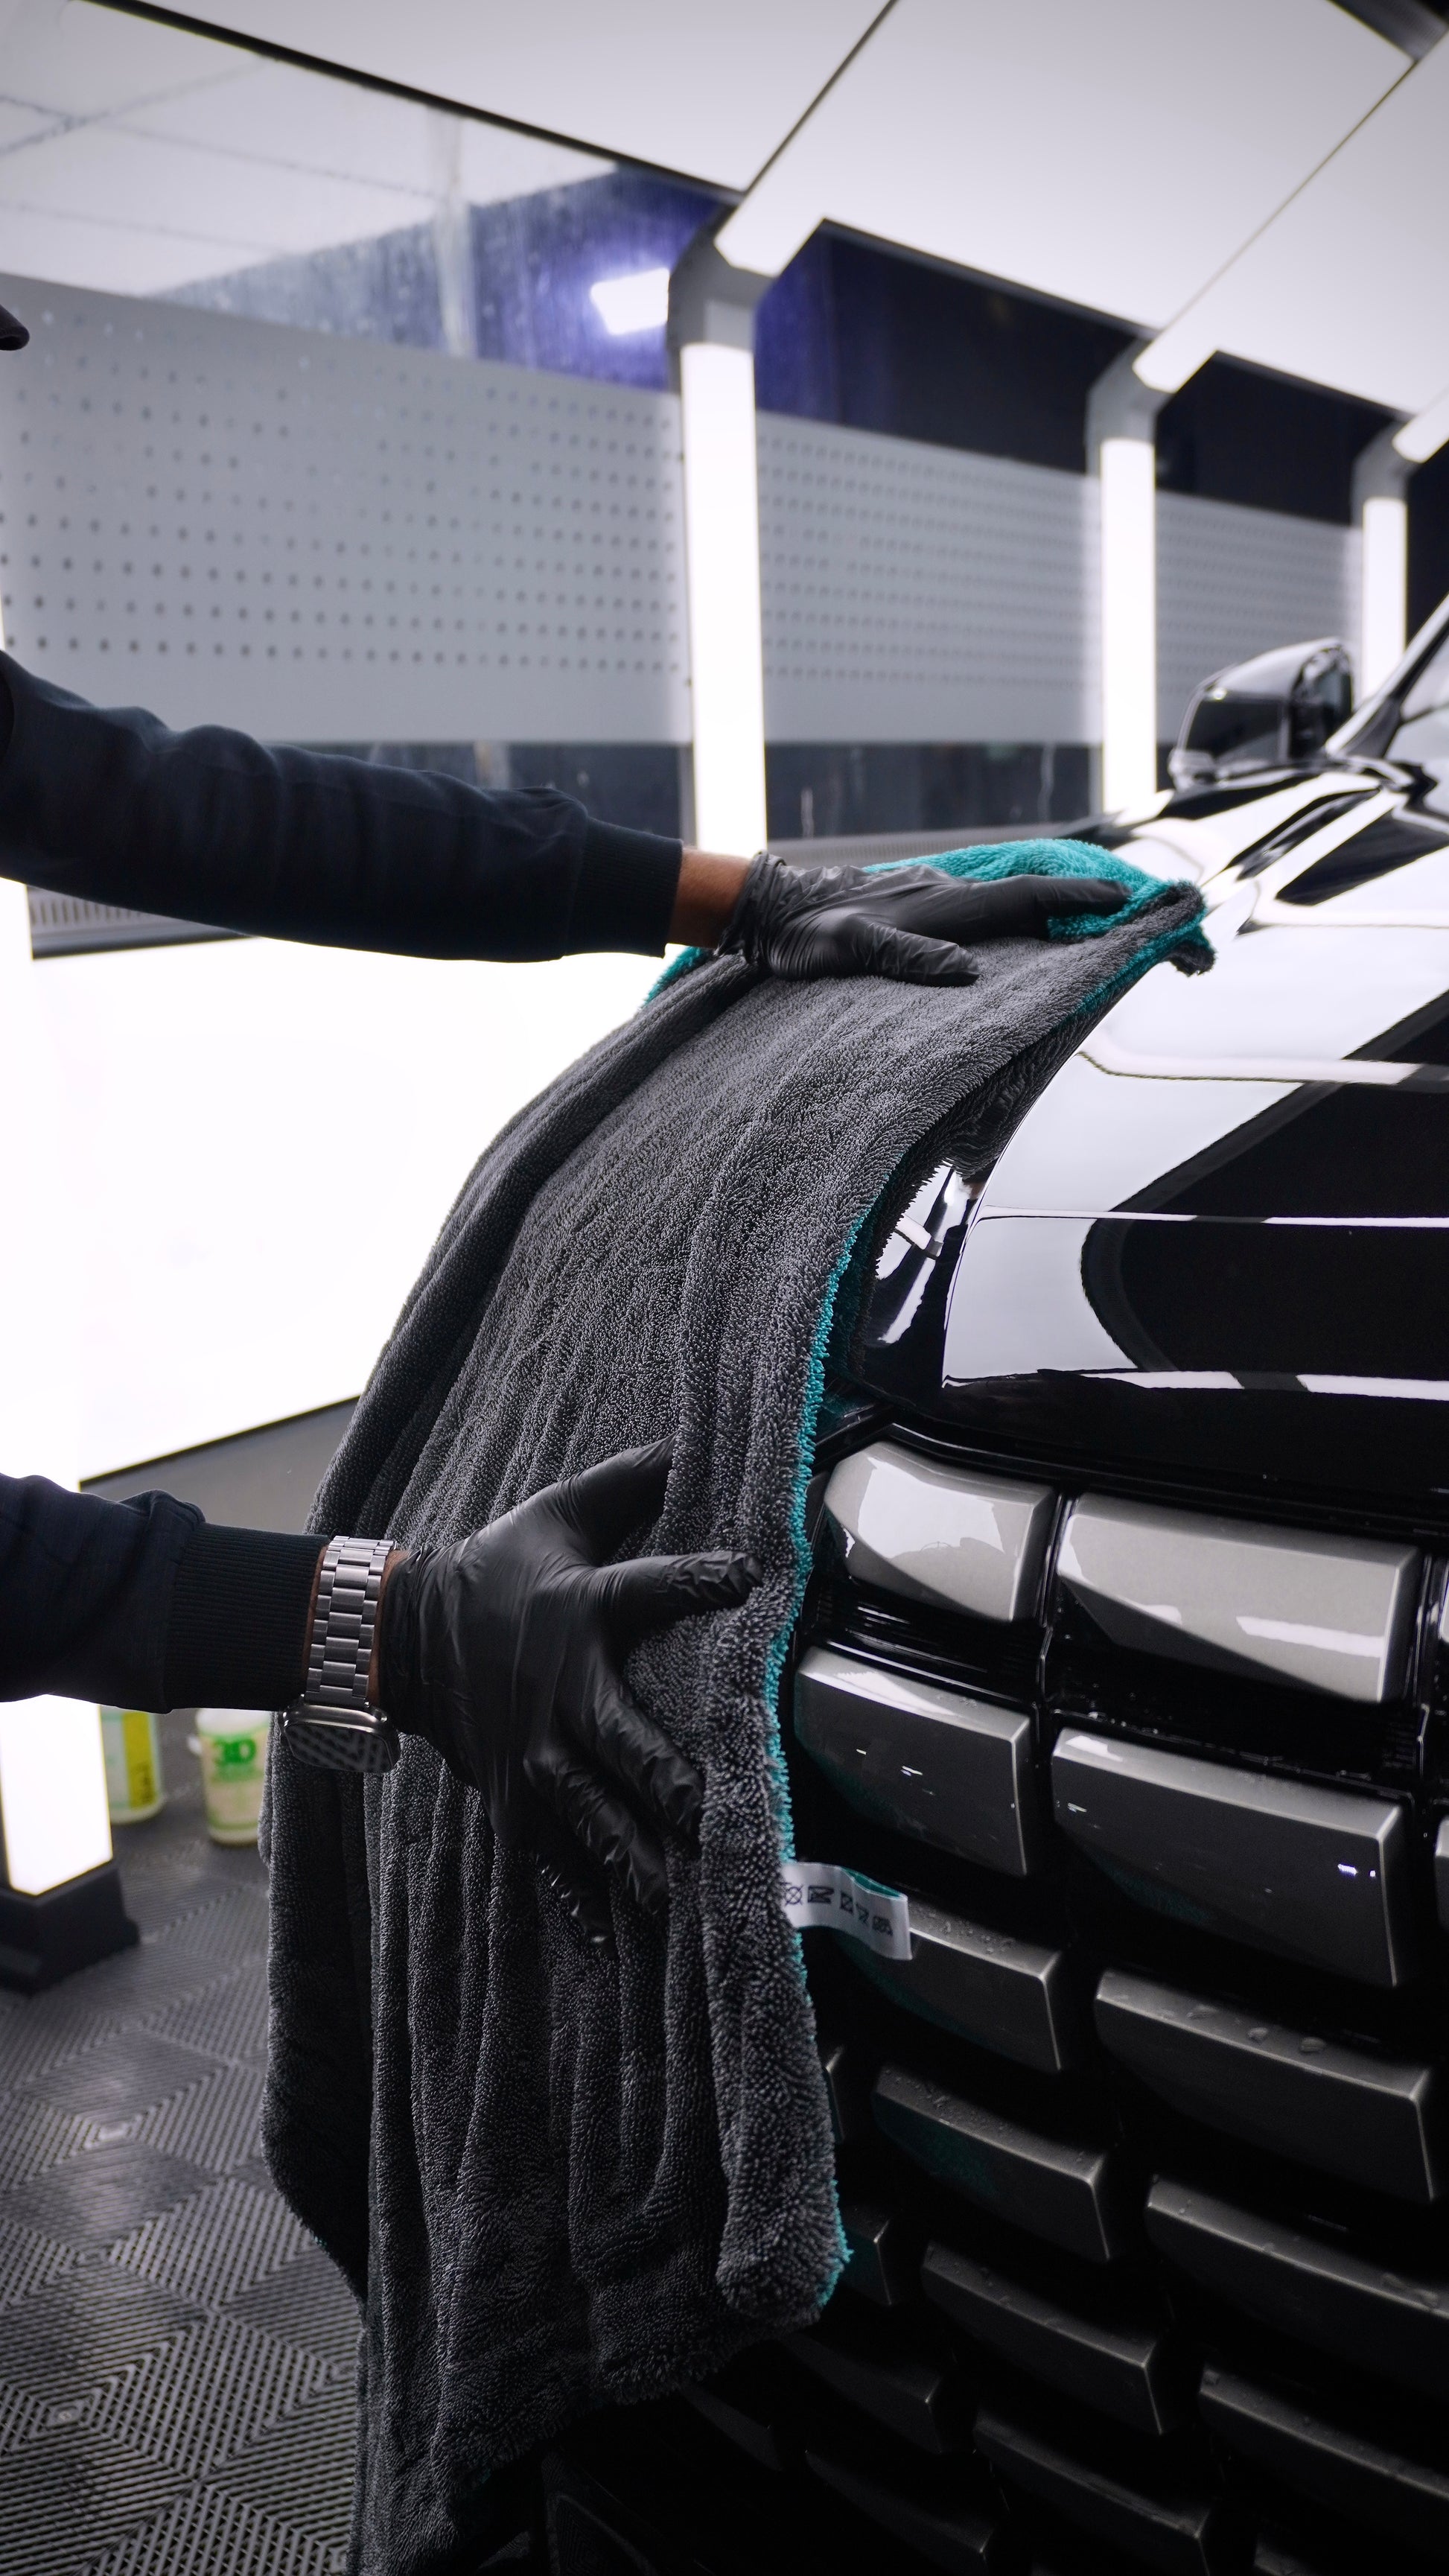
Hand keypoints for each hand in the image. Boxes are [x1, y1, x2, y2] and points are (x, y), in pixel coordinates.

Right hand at [378, 1443, 758, 1944]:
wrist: (404, 1634)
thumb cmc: (499, 1568)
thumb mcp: (556, 1515)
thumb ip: (624, 1483)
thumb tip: (684, 1439)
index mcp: (580, 1612)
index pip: (645, 1589)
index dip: (695, 1580)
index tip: (746, 1578)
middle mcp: (559, 1691)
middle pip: (620, 1738)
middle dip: (668, 1779)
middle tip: (720, 1815)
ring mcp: (531, 1753)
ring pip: (589, 1812)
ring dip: (635, 1854)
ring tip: (682, 1897)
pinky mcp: (511, 1794)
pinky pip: (548, 1857)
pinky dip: (579, 1902)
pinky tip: (617, 1945)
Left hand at [719, 854, 1127, 982]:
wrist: (773, 908)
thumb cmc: (810, 935)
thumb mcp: (853, 949)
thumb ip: (909, 957)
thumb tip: (968, 970)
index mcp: (944, 904)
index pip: (1025, 898)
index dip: (1076, 898)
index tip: (1123, 901)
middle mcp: (948, 895)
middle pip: (1029, 895)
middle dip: (1082, 900)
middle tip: (1132, 912)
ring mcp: (936, 898)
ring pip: (1007, 901)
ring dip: (1053, 907)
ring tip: (1094, 919)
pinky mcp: (920, 905)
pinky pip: (983, 909)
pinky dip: (1017, 915)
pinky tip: (1021, 928)